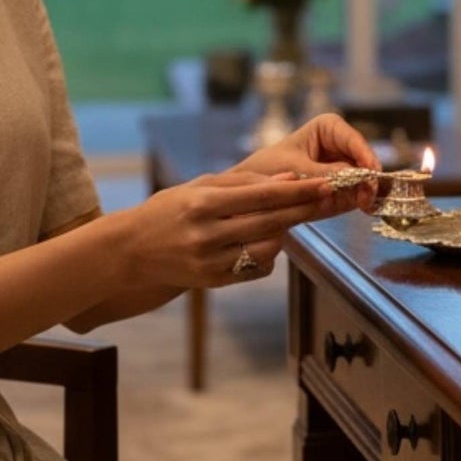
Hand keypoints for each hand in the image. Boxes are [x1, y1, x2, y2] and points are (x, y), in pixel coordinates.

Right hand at [102, 168, 362, 289]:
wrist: (131, 252)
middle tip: (330, 196)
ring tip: (294, 216)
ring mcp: (210, 262)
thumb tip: (290, 179)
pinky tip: (268, 240)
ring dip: (287, 231)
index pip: (262, 196)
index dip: (297, 190)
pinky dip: (269, 254)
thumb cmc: (169, 210)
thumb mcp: (200, 187)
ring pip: (267, 248)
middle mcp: (206, 235)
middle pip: (270, 222)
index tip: (324, 182)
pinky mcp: (213, 282)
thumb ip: (244, 183)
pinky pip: (256, 269)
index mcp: (202, 204)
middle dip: (304, 209)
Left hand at [236, 113, 380, 212]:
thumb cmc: (265, 170)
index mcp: (328, 128)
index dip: (365, 155)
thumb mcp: (295, 171)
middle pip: (361, 160)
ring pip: (361, 178)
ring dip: (365, 191)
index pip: (352, 139)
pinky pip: (354, 194)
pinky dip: (357, 201)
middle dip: (366, 177)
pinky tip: (362, 209)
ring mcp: (341, 169)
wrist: (247, 193)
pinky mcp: (340, 189)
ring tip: (366, 205)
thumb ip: (327, 175)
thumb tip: (357, 179)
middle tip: (369, 194)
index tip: (372, 171)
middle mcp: (339, 147)